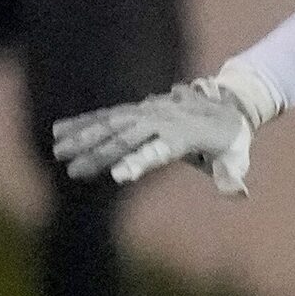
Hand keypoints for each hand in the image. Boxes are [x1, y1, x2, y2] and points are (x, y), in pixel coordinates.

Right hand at [53, 76, 258, 194]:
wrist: (225, 102)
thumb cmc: (230, 139)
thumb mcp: (236, 156)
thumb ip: (231, 175)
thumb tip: (239, 193)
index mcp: (184, 136)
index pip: (158, 150)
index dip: (139, 162)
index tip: (118, 176)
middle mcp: (161, 120)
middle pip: (125, 138)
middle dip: (97, 154)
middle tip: (71, 171)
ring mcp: (146, 112)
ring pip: (109, 124)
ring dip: (82, 136)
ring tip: (56, 151)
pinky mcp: (136, 109)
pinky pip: (106, 115)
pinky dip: (82, 122)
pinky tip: (58, 130)